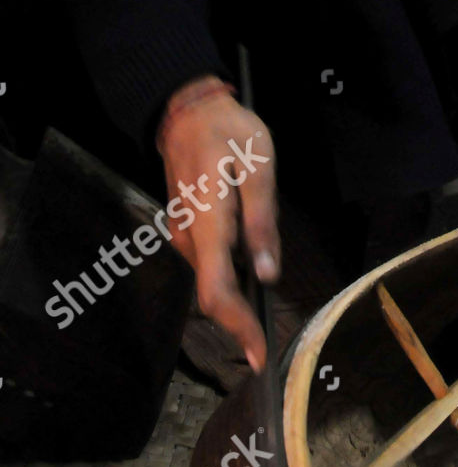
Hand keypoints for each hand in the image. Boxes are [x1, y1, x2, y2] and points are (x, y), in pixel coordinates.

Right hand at [157, 79, 280, 371]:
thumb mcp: (259, 165)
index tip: (258, 355)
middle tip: (266, 347)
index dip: (238, 326)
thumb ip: (262, 220)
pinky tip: (248, 282)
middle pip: (210, 293)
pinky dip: (227, 280)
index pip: (216, 288)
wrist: (187, 111)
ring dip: (234, 301)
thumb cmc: (230, 132)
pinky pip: (207, 263)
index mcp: (208, 220)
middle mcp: (188, 235)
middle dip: (238, 324)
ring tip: (262, 319)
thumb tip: (267, 274)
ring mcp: (182, 233)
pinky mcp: (185, 229)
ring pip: (209, 278)